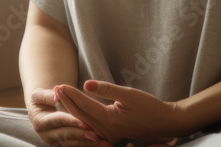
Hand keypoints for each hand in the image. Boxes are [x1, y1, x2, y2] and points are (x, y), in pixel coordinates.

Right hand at [27, 87, 104, 146]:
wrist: (39, 111)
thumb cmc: (41, 100)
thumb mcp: (39, 95)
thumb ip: (47, 94)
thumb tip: (56, 94)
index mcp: (41, 122)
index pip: (59, 121)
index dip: (72, 121)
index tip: (85, 123)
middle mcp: (47, 135)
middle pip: (67, 135)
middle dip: (82, 136)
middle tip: (97, 136)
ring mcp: (55, 142)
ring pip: (73, 144)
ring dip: (88, 144)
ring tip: (103, 143)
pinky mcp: (63, 145)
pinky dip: (89, 146)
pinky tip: (101, 145)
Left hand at [53, 80, 184, 146]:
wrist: (165, 123)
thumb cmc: (150, 107)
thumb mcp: (129, 94)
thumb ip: (106, 89)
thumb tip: (86, 84)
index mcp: (110, 121)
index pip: (84, 105)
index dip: (70, 94)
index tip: (59, 85)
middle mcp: (107, 131)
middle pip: (80, 116)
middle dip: (67, 102)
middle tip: (55, 89)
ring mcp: (109, 136)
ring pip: (84, 122)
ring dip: (71, 109)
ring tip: (60, 97)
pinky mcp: (111, 137)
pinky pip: (91, 127)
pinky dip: (80, 118)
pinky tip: (73, 112)